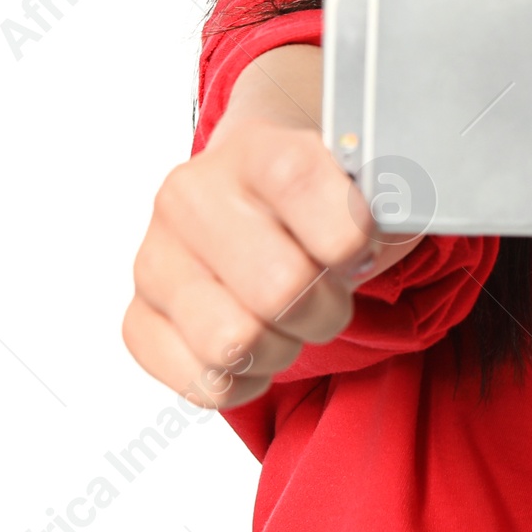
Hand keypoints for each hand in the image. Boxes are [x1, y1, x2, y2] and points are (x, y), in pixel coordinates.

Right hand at [122, 47, 420, 408]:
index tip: (363, 249)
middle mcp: (192, 196)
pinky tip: (260, 346)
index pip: (300, 186)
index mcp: (255, 149)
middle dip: (326, 307)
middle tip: (331, 292)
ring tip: (291, 319)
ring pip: (233, 342)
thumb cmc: (323, 198)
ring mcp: (156, 257)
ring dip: (283, 346)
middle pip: (280, 287)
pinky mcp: (138, 317)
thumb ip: (388, 200)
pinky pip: (201, 382)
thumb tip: (392, 227)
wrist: (257, 189)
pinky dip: (246, 380)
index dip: (350, 236)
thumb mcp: (365, 181)